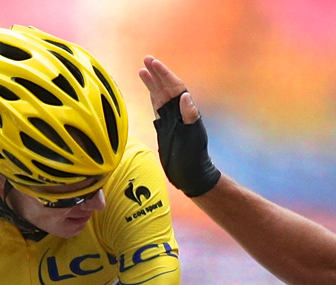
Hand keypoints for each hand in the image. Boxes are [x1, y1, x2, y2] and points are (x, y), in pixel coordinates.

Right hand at [138, 56, 220, 196]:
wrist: (190, 173)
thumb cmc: (194, 155)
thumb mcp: (193, 135)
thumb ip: (190, 116)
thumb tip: (185, 96)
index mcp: (186, 110)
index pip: (175, 87)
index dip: (165, 74)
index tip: (154, 63)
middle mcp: (178, 112)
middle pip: (166, 87)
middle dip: (157, 73)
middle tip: (146, 59)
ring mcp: (171, 118)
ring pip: (160, 95)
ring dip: (152, 83)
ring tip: (142, 70)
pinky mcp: (164, 126)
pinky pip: (157, 107)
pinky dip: (152, 96)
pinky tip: (148, 90)